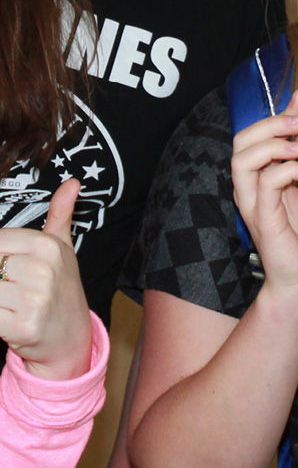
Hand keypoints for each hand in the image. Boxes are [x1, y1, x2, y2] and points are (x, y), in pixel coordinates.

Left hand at [0, 178, 92, 379]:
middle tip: (11, 285)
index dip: (0, 256)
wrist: (71, 335)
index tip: (8, 268)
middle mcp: (43, 270)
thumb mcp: (63, 248)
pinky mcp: (22, 327)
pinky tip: (5, 316)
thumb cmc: (61, 287)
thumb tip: (71, 182)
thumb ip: (61, 213)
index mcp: (48, 246)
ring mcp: (34, 300)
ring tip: (9, 301)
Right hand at [231, 90, 297, 312]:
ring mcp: (253, 201)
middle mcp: (250, 186)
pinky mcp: (262, 217)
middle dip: (271, 123)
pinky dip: (289, 171)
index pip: (258, 135)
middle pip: (242, 140)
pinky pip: (266, 183)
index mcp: (261, 176)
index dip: (278, 113)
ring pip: (242, 158)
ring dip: (274, 144)